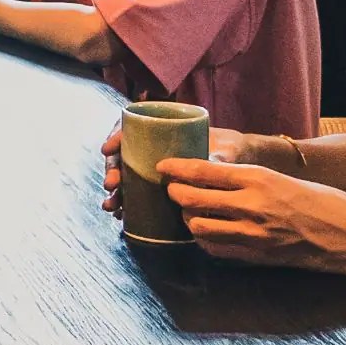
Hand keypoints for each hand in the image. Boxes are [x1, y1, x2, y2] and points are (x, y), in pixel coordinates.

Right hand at [99, 124, 257, 213]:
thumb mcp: (224, 150)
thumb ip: (216, 157)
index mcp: (165, 131)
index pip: (132, 129)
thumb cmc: (229, 149)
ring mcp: (155, 169)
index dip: (116, 138)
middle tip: (111, 185)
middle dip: (113, 171)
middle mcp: (155, 149)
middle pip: (124, 157)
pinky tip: (121, 215)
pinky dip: (127, 204)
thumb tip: (209, 165)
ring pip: (127, 178)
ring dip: (116, 193)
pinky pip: (136, 194)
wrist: (238, 164)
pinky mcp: (159, 188)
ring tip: (112, 207)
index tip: (107, 150)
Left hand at [155, 156, 345, 274]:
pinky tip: (207, 232)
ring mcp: (252, 235)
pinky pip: (215, 249)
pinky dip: (204, 239)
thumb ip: (254, 182)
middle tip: (170, 190)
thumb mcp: (287, 180)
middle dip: (175, 193)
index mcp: (261, 179)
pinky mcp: (256, 257)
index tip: (162, 167)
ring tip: (188, 212)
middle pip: (193, 199)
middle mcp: (252, 206)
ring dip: (187, 218)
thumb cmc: (328, 203)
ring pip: (198, 226)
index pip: (205, 171)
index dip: (178, 169)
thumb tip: (220, 178)